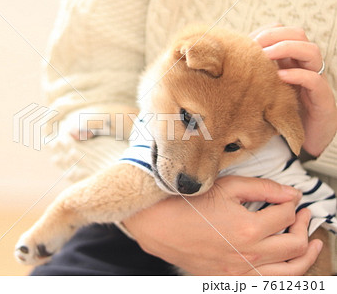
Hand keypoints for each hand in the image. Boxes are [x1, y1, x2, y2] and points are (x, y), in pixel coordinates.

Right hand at [123, 176, 322, 274]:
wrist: (158, 224)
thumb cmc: (187, 204)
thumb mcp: (226, 187)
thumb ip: (263, 188)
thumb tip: (289, 194)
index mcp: (249, 228)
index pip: (286, 214)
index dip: (292, 202)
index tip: (291, 197)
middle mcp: (248, 254)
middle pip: (295, 244)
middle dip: (305, 226)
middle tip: (304, 215)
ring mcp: (239, 270)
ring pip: (289, 271)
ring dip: (306, 256)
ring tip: (312, 244)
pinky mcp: (229, 278)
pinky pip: (267, 283)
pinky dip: (284, 275)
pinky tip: (285, 264)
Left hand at [251, 24, 336, 155]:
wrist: (302, 143)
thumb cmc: (279, 115)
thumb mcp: (261, 92)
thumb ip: (252, 77)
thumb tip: (224, 65)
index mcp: (290, 61)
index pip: (284, 33)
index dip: (268, 32)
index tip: (248, 40)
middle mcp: (304, 66)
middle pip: (298, 34)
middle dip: (276, 35)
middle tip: (255, 45)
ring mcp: (315, 80)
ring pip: (311, 51)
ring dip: (286, 48)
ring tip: (265, 56)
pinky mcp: (322, 99)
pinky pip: (314, 80)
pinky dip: (298, 74)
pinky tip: (280, 76)